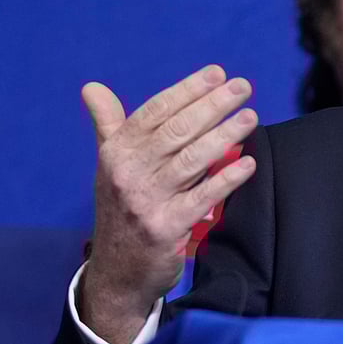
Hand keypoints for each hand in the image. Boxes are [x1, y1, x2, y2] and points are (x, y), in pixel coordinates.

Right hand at [78, 65, 257, 343]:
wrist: (117, 270)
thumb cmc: (122, 205)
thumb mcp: (110, 165)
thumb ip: (108, 124)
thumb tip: (91, 88)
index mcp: (117, 151)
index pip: (156, 111)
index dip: (187, 90)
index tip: (218, 73)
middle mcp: (128, 172)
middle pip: (177, 131)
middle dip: (213, 105)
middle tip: (244, 87)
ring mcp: (146, 201)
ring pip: (192, 160)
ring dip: (224, 136)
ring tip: (250, 118)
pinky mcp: (166, 227)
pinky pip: (202, 198)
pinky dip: (226, 180)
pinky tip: (249, 164)